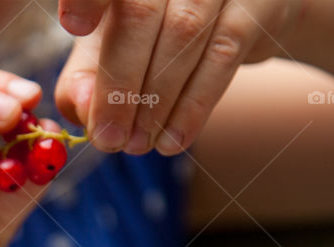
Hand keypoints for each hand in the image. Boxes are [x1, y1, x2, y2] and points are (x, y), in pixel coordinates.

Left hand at [54, 0, 302, 154]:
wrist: (243, 19)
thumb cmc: (158, 32)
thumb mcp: (112, 48)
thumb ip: (85, 76)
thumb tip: (80, 107)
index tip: (74, 26)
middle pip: (139, 13)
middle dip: (119, 85)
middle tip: (108, 140)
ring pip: (181, 36)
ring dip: (155, 103)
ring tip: (137, 145)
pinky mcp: (259, 3)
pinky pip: (222, 56)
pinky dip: (192, 106)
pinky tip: (171, 140)